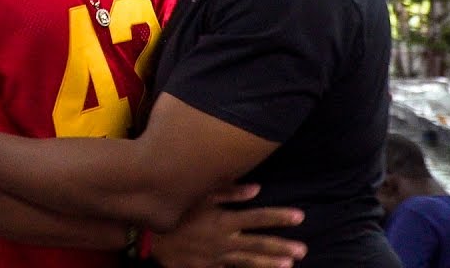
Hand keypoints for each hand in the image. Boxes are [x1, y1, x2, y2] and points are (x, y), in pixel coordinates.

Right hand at [151, 184, 305, 267]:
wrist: (147, 235)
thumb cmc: (174, 210)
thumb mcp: (199, 195)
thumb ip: (228, 192)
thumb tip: (257, 189)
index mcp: (224, 220)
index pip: (258, 218)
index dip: (279, 217)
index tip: (299, 217)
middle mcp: (223, 241)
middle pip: (258, 244)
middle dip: (282, 246)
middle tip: (302, 249)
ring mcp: (215, 258)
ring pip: (247, 262)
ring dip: (268, 264)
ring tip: (288, 266)